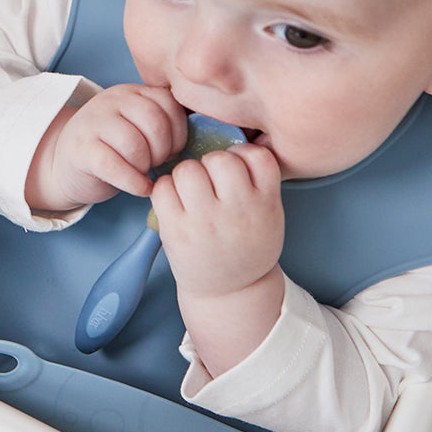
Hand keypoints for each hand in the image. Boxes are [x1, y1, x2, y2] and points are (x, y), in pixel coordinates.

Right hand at [25, 83, 187, 212]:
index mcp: (132, 92)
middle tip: (157, 164)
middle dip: (163, 150)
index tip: (172, 150)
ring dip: (146, 167)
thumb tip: (201, 139)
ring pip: (135, 145)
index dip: (178, 132)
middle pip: (154, 123)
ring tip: (143, 172)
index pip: (168, 103)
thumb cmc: (114, 149)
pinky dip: (134, 183)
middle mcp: (112, 101)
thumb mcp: (138, 125)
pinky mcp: (81, 150)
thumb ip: (163, 122)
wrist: (65, 163)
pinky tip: (138, 187)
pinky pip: (116, 166)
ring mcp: (93, 123)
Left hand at [151, 142, 284, 376]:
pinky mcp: (176, 230)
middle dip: (210, 164)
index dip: (243, 154)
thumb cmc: (247, 243)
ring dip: (186, 175)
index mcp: (265, 204)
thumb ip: (256, 181)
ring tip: (191, 192)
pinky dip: (165, 190)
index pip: (258, 156)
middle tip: (210, 181)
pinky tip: (175, 202)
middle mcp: (237, 211)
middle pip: (219, 159)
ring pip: (187, 169)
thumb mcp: (268, 214)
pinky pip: (162, 187)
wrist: (231, 291)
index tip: (237, 169)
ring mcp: (205, 221)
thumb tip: (229, 140)